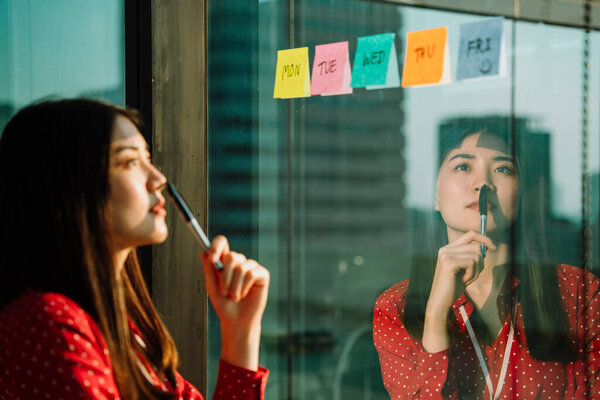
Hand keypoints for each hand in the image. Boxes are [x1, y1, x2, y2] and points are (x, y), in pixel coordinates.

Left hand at [200, 235, 268, 369]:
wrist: (237, 321)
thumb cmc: (224, 304)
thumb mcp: (212, 287)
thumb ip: (208, 270)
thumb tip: (203, 253)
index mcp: (225, 261)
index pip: (222, 243)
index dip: (217, 246)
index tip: (212, 259)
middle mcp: (239, 261)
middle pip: (231, 256)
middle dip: (225, 277)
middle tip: (224, 291)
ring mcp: (251, 267)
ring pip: (241, 268)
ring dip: (234, 287)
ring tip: (234, 297)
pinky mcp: (262, 274)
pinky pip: (251, 274)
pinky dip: (244, 287)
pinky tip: (245, 294)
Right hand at [422, 231, 494, 351]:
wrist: (441, 301)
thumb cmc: (453, 287)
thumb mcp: (464, 269)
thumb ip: (472, 257)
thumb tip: (487, 246)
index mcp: (448, 249)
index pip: (470, 234)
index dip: (484, 238)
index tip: (493, 247)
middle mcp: (446, 249)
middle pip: (476, 246)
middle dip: (481, 262)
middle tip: (473, 275)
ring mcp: (446, 255)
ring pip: (476, 255)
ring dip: (477, 270)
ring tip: (466, 279)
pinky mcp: (449, 263)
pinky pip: (472, 263)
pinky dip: (473, 274)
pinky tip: (463, 281)